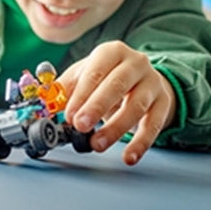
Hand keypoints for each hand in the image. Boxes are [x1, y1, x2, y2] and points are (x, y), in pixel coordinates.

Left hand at [58, 41, 176, 165]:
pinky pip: (153, 125)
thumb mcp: (85, 75)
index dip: (81, 94)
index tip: (69, 115)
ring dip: (115, 128)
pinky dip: (141, 143)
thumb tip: (46, 106)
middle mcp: (135, 63)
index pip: (96, 71)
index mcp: (111, 52)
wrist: (142, 79)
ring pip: (136, 106)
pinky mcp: (164, 103)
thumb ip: (65, 89)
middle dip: (96, 106)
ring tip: (97, 144)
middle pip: (117, 85)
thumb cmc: (106, 77)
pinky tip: (129, 157)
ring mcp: (152, 82)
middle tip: (80, 126)